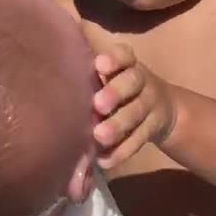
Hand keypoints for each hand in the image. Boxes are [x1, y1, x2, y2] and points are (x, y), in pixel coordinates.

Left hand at [93, 44, 175, 168]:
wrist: (164, 110)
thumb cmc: (120, 88)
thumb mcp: (111, 75)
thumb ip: (87, 71)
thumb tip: (51, 59)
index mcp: (128, 64)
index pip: (125, 55)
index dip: (115, 58)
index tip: (99, 65)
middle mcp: (142, 81)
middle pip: (133, 82)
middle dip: (116, 92)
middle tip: (98, 105)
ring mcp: (151, 105)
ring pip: (137, 112)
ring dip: (118, 124)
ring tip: (99, 136)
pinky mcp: (153, 129)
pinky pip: (140, 139)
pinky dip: (123, 150)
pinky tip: (105, 160)